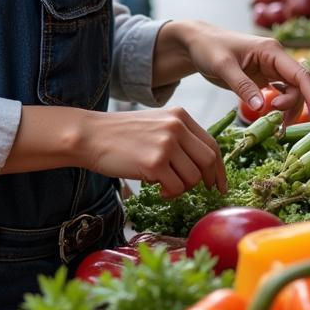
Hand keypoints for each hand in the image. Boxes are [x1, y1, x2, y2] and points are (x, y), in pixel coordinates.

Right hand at [81, 108, 226, 197]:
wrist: (90, 135)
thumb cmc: (120, 134)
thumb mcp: (156, 124)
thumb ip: (179, 137)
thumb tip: (202, 166)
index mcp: (180, 116)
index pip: (212, 144)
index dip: (219, 168)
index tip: (218, 183)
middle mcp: (176, 127)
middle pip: (208, 161)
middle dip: (207, 180)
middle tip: (199, 191)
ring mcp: (166, 144)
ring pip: (193, 177)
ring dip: (182, 188)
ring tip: (165, 185)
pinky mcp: (154, 163)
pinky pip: (176, 188)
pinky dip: (170, 194)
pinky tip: (157, 189)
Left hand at [158, 22, 309, 127]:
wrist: (197, 43)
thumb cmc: (209, 49)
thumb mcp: (223, 66)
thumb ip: (243, 86)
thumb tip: (262, 107)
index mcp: (271, 51)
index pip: (300, 74)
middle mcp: (276, 59)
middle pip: (301, 84)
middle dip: (305, 106)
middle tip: (298, 127)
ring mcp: (271, 68)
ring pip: (293, 91)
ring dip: (291, 109)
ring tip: (278, 126)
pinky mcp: (264, 77)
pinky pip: (282, 93)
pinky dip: (282, 107)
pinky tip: (277, 120)